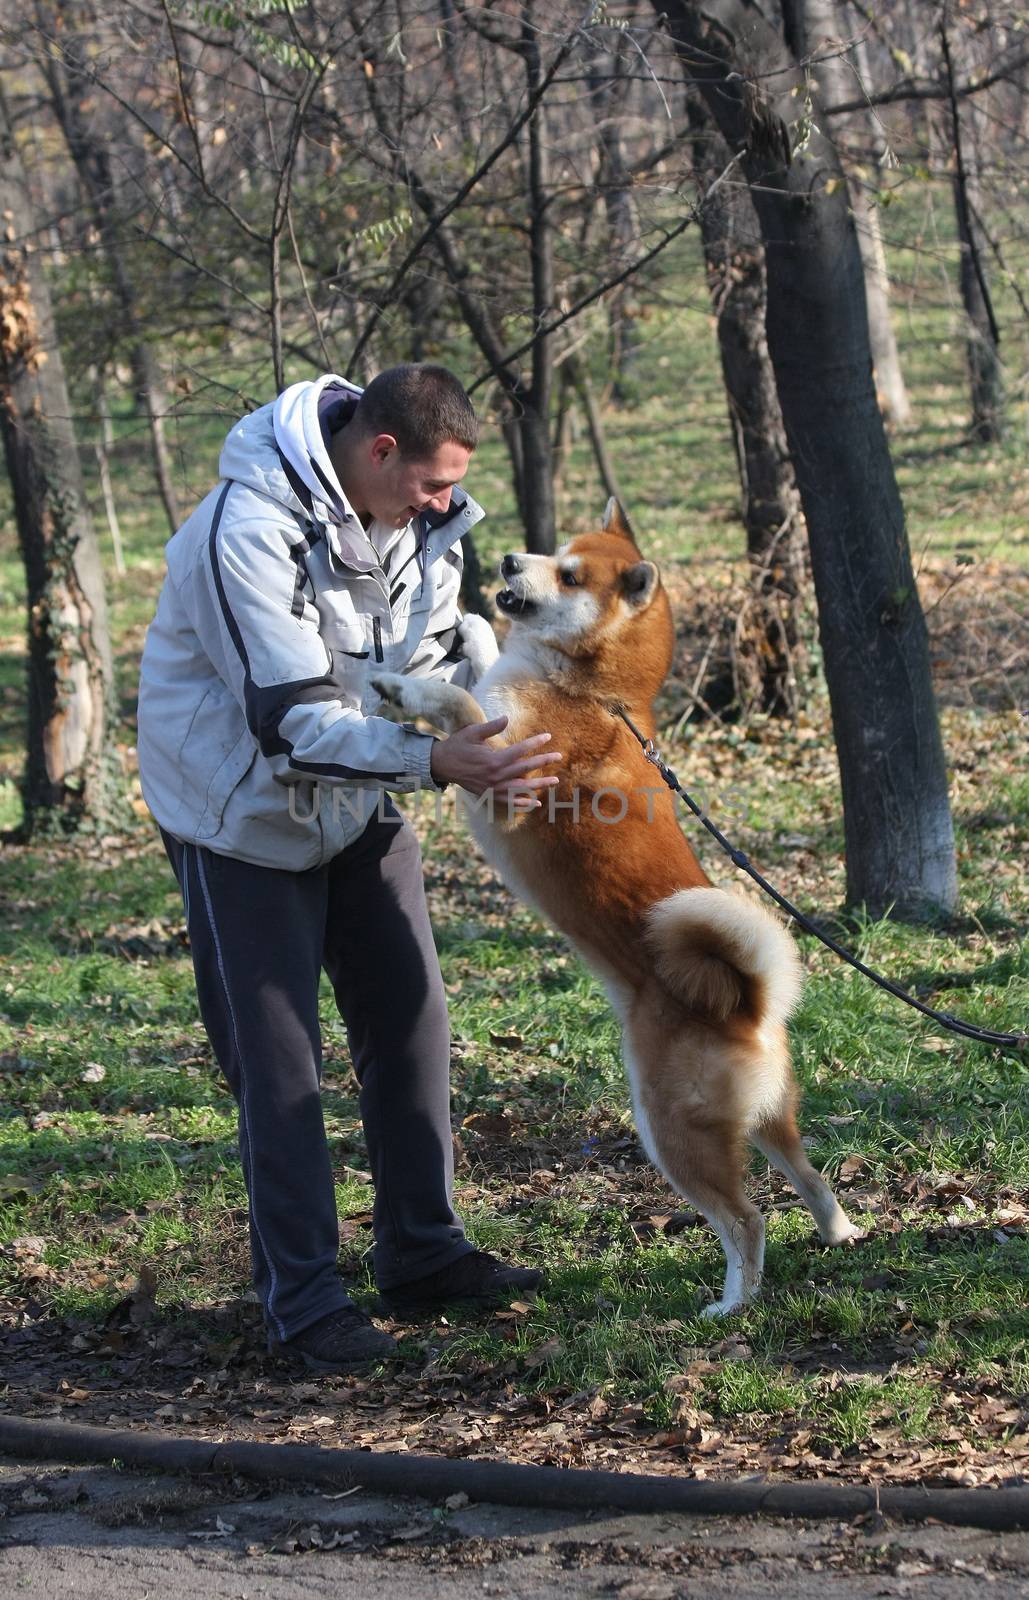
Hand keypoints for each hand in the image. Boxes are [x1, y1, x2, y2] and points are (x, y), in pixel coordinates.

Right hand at [430, 718, 560, 811]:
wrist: (442, 765)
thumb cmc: (458, 746)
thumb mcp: (472, 733)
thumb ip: (491, 727)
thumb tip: (506, 718)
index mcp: (494, 760)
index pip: (520, 750)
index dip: (535, 743)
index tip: (547, 736)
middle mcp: (496, 776)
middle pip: (526, 769)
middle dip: (544, 761)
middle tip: (559, 756)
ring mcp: (494, 789)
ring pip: (522, 788)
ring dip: (540, 785)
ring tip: (555, 781)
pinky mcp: (490, 796)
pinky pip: (510, 802)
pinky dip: (523, 803)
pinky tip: (537, 803)